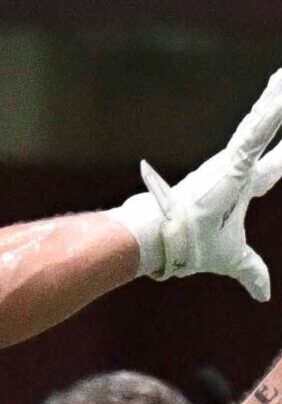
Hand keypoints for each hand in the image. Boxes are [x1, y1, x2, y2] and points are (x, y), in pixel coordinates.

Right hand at [140, 69, 281, 300]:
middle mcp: (234, 170)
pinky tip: (281, 86)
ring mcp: (231, 164)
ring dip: (277, 100)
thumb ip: (252, 271)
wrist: (159, 243)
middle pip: (267, 135)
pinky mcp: (229, 164)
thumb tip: (264, 294)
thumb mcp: (234, 259)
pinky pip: (256, 134)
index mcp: (236, 189)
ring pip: (262, 126)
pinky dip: (270, 112)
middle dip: (278, 109)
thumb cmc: (188, 247)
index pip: (270, 167)